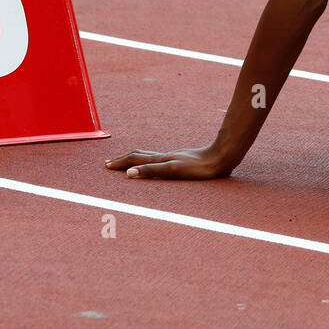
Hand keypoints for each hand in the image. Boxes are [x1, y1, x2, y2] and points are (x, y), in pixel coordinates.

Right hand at [105, 145, 232, 179]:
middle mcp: (165, 156)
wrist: (221, 157)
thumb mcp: (173, 170)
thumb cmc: (199, 167)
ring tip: (128, 161)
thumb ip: (151, 171)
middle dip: (123, 159)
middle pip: (139, 155)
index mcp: (160, 159)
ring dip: (135, 158)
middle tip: (109, 163)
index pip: (135, 159)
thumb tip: (128, 174)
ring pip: (149, 156)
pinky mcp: (182, 159)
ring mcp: (173, 157)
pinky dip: (149, 160)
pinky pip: (160, 159)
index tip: (106, 165)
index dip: (120, 162)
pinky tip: (156, 163)